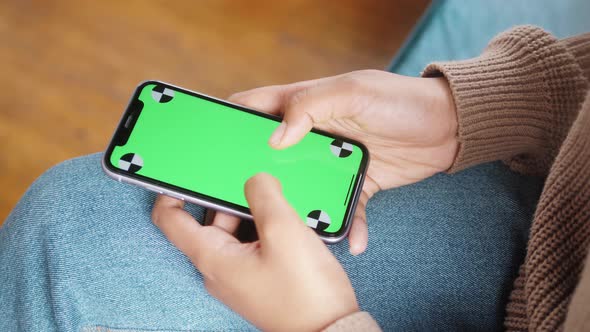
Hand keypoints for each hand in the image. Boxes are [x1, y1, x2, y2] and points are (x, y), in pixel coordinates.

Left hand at [152, 173, 358, 331]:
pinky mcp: (259, 277)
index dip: (171, 193)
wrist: (331, 330)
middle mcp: (220, 268)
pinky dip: (265, 228)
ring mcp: (239, 274)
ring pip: (235, 230)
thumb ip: (263, 195)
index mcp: (213, 258)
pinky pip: (252, 243)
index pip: (171, 220)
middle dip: (229, 197)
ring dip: (253, 212)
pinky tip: (288, 221)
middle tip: (254, 181)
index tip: (184, 172)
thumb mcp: (283, 230)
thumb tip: (256, 180)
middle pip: (210, 220)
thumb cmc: (305, 292)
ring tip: (279, 202)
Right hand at [229, 70, 457, 254]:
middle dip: (253, 181)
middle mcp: (312, 135)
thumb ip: (311, 105)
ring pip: (302, 191)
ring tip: (291, 235)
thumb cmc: (401, 100)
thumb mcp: (354, 92)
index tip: (211, 151)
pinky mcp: (356, 185)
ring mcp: (332, 163)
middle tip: (239, 206)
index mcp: (304, 105)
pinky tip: (354, 242)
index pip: (254, 110)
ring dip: (297, 212)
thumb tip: (275, 137)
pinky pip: (344, 210)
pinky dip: (348, 227)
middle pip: (270, 159)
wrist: (448, 127)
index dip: (229, 126)